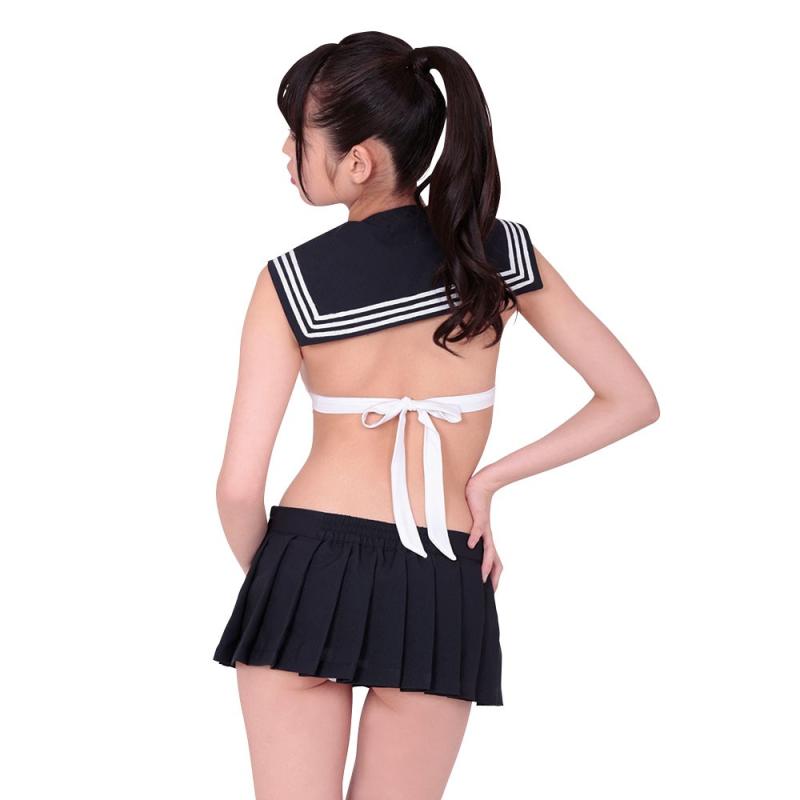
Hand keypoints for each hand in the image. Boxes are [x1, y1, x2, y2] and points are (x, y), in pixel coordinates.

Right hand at [465, 472, 502, 591]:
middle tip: (489, 591)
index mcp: (487, 541)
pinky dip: (474, 538)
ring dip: (485, 564)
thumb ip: (465, 536)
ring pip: (489, 550)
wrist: (482, 486)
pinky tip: (469, 545)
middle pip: (496, 562)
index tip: (490, 592)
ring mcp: (485, 529)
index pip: (495, 563)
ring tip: (482, 576)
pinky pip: (478, 530)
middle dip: (493, 577)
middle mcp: (488, 538)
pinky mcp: (480, 518)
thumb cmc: (475, 506)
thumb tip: (457, 546)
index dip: (494, 578)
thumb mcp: (471, 525)